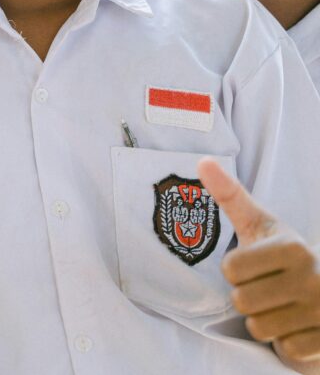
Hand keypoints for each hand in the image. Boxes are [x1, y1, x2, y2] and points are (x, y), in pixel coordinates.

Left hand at [198, 158, 319, 362]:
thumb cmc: (285, 256)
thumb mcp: (261, 224)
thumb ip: (230, 195)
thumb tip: (202, 161)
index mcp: (294, 248)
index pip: (231, 270)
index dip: (235, 271)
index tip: (255, 265)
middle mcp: (315, 279)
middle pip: (243, 301)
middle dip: (247, 297)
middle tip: (267, 288)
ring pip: (260, 328)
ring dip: (264, 321)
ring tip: (281, 306)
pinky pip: (284, 350)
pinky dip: (285, 342)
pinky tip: (297, 325)